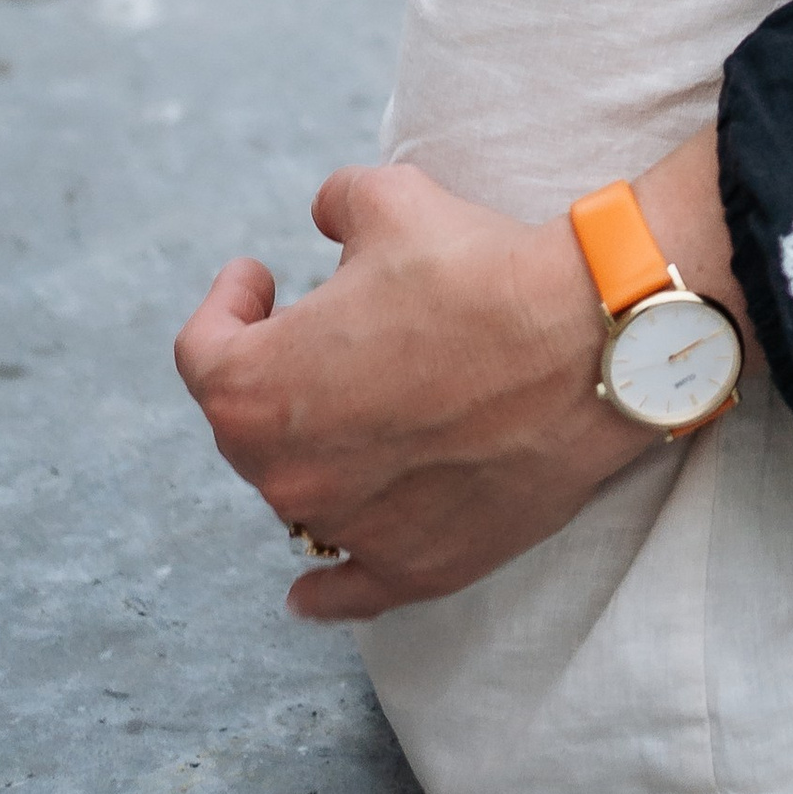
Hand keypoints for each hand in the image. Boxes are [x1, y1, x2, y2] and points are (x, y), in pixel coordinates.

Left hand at [173, 162, 647, 623]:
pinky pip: (343, 592)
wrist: (587, 343)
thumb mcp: (389, 199)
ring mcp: (346, 530)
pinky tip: (307, 593)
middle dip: (278, 373)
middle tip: (326, 331)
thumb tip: (326, 218)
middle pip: (250, 426)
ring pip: (303, 494)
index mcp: (255, 389)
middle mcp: (284, 474)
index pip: (205, 350)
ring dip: (317, 451)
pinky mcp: (412, 567)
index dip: (230, 304)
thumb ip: (336, 205)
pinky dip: (324, 590)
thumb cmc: (479, 272)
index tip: (263, 277)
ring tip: (364, 405)